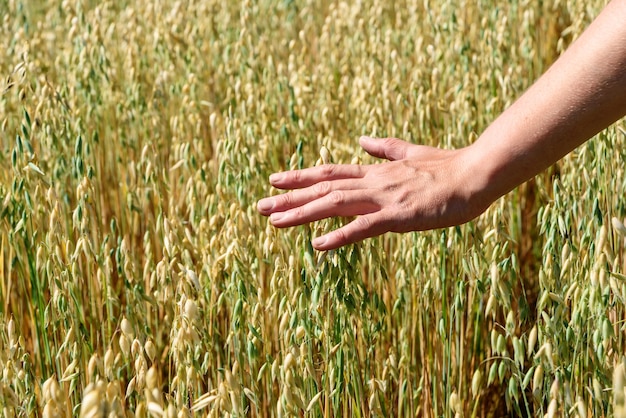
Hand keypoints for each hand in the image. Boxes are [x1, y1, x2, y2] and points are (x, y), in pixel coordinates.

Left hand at [257, 137, 490, 250]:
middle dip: (290, 198)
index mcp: (376, 172)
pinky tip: (317, 245)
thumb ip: (385, 148)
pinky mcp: (399, 215)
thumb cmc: (448, 167)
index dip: (301, 176)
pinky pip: (363, 227)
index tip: (275, 179)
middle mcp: (373, 182)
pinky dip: (339, 236)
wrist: (476, 173)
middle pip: (323, 188)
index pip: (330, 172)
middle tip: (259, 206)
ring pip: (334, 204)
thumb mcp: (412, 153)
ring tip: (274, 221)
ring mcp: (384, 198)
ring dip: (302, 213)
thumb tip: (361, 140)